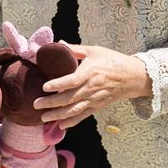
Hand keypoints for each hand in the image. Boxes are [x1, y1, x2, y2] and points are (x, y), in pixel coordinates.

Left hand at [34, 44, 151, 128]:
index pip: (71, 80)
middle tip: (36, 104)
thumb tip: (58, 43)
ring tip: (43, 117)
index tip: (44, 86)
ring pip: (74, 110)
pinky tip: (60, 124)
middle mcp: (91, 88)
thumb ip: (75, 49)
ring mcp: (94, 99)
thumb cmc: (112, 60)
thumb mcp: (93, 50)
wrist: (131, 76)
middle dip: (51, 103)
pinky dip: (71, 122)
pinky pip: (83, 116)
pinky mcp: (97, 106)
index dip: (58, 84)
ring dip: (58, 115)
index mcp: (89, 72)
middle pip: (69, 98)